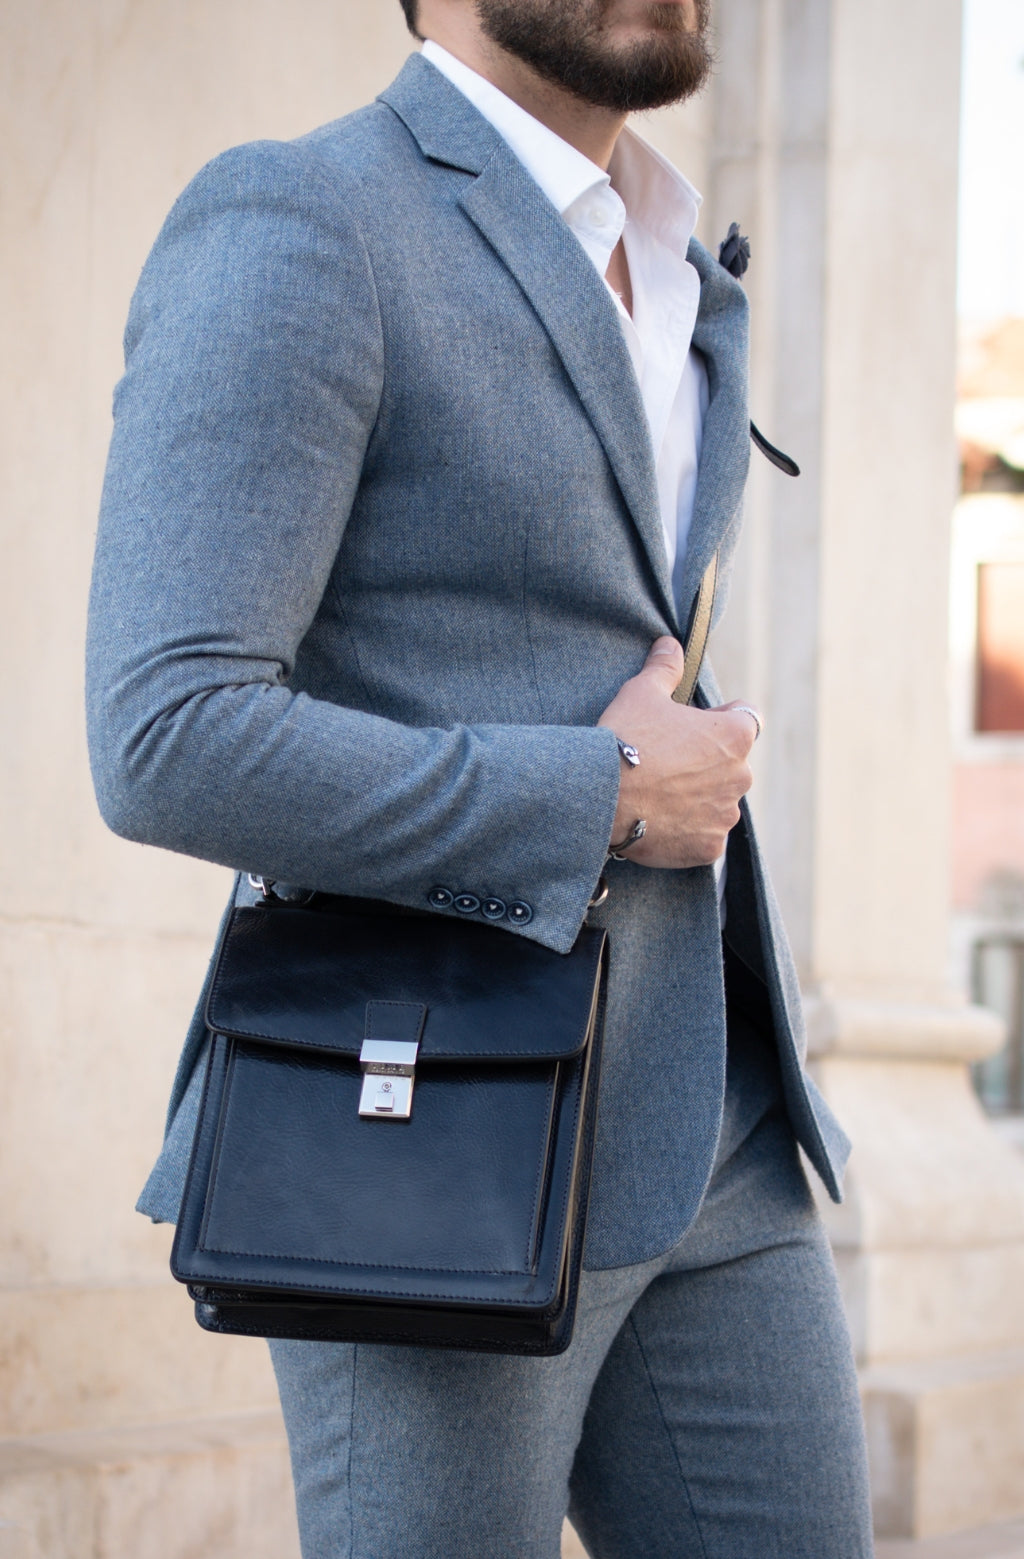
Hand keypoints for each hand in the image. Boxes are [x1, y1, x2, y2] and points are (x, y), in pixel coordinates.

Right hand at [597, 637, 759, 868]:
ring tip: (658, 794)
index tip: (692, 725)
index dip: (719, 718)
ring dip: (698, 796)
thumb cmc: (626, 738)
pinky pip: (704, 835)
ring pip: (718, 800)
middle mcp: (741, 776)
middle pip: (730, 763)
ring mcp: (726, 814)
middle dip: (706, 762)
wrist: (602, 797)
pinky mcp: (709, 846)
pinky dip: (688, 829)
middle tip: (665, 762)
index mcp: (735, 735)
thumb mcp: (642, 692)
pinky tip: (659, 821)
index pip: (746, 718)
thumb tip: (669, 643)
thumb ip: (664, 667)